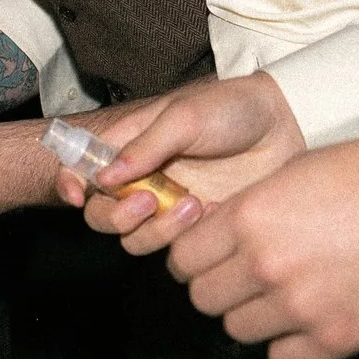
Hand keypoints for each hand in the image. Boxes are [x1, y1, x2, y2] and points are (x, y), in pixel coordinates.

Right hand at [50, 72, 305, 254]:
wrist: (288, 127)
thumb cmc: (233, 108)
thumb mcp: (185, 116)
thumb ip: (143, 145)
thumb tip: (103, 177)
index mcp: (129, 144)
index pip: (83, 168)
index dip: (71, 184)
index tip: (79, 194)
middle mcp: (141, 177)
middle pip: (101, 214)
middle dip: (116, 215)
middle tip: (147, 202)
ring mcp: (167, 204)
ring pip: (134, 238)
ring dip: (154, 230)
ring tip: (193, 205)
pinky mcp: (197, 226)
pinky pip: (173, 250)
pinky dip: (183, 241)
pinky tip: (209, 215)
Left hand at [165, 137, 358, 358]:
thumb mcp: (296, 172)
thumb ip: (251, 208)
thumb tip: (222, 235)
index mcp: (249, 218)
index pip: (185, 257)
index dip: (194, 259)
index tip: (209, 259)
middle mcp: (264, 265)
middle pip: (204, 298)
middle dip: (219, 287)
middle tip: (244, 278)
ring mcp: (298, 307)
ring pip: (238, 330)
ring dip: (253, 315)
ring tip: (283, 296)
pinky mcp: (333, 339)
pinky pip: (282, 358)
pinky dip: (290, 344)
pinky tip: (309, 320)